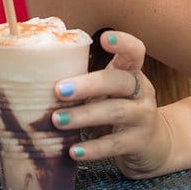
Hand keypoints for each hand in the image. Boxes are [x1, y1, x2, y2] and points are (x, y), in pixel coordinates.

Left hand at [52, 30, 170, 177]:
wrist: (153, 145)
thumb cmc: (119, 108)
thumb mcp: (108, 91)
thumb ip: (85, 81)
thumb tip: (37, 76)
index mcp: (131, 72)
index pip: (134, 51)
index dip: (123, 43)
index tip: (104, 38)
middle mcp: (141, 91)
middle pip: (118, 82)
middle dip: (88, 85)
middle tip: (58, 90)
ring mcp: (143, 117)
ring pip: (116, 112)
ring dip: (84, 116)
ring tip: (58, 120)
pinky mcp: (139, 142)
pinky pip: (115, 144)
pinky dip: (93, 148)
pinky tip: (73, 151)